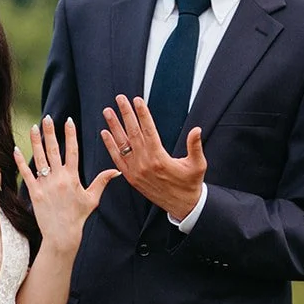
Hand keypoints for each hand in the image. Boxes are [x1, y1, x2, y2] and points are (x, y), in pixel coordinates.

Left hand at [14, 116, 120, 247]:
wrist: (62, 235)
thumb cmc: (78, 217)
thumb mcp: (92, 198)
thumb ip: (102, 181)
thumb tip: (116, 171)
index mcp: (73, 177)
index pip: (72, 150)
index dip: (70, 134)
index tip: (68, 120)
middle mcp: (58, 178)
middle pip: (53, 150)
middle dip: (50, 132)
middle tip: (48, 118)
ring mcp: (45, 185)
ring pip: (39, 158)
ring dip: (36, 141)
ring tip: (34, 127)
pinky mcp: (34, 192)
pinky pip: (26, 173)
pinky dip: (21, 161)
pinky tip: (16, 149)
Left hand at [100, 95, 206, 220]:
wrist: (182, 206)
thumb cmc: (191, 184)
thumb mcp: (198, 165)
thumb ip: (195, 146)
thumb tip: (196, 130)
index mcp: (160, 158)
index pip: (148, 130)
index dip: (142, 113)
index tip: (137, 100)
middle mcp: (145, 163)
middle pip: (133, 133)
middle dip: (126, 114)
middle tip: (120, 98)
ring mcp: (136, 171)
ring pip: (122, 144)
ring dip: (114, 126)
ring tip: (108, 111)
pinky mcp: (131, 178)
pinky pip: (117, 159)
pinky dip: (110, 146)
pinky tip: (105, 133)